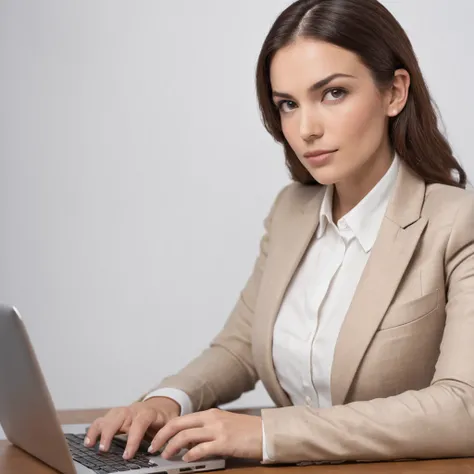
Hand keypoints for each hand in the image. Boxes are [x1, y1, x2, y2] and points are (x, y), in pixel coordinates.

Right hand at [84, 397, 180, 459]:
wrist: (161, 404)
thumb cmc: (163, 417)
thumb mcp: (169, 425)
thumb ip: (165, 436)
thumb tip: (160, 450)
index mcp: (148, 412)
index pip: (139, 424)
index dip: (133, 440)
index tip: (127, 456)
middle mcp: (133, 410)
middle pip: (118, 417)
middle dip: (109, 433)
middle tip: (104, 450)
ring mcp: (122, 411)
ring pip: (107, 417)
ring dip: (98, 430)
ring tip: (90, 445)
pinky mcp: (115, 415)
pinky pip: (102, 419)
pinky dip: (94, 429)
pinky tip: (88, 440)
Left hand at [148, 408, 262, 461]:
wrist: (266, 432)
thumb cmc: (246, 431)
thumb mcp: (223, 425)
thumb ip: (206, 430)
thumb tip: (188, 442)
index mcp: (210, 414)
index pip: (181, 419)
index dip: (166, 429)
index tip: (156, 439)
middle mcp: (211, 419)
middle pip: (179, 424)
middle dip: (163, 436)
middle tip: (153, 448)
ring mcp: (218, 430)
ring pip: (186, 436)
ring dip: (172, 446)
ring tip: (166, 455)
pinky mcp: (225, 442)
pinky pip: (202, 448)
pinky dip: (190, 454)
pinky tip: (186, 459)